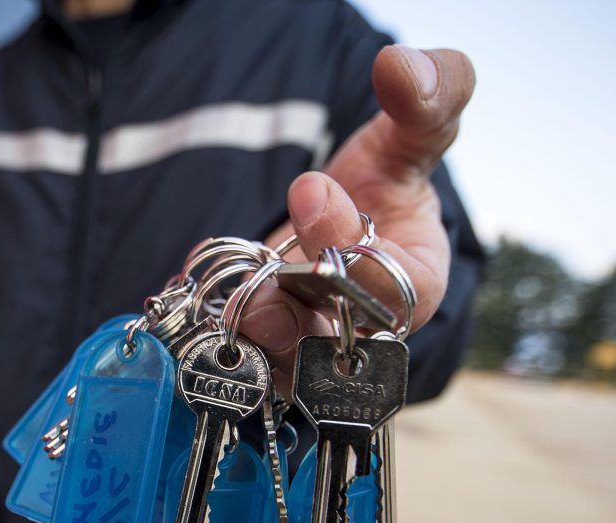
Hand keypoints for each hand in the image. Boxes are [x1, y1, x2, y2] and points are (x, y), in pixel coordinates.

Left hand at [240, 45, 475, 395]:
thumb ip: (427, 101)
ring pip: (280, 360)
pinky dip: (210, 330)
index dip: (353, 248)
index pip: (394, 289)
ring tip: (229, 305)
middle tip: (264, 284)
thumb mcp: (413, 136)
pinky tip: (189, 303)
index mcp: (415, 282)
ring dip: (250, 334)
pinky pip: (237, 354)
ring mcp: (311, 341)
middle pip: (330, 338)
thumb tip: (404, 68)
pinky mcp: (265, 346)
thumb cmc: (388, 181)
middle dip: (293, 314)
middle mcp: (363, 325)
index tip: (313, 191)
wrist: (337, 213)